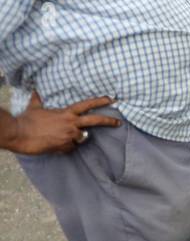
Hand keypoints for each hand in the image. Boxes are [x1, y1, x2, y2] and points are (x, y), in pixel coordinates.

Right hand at [2, 93, 119, 155]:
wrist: (18, 134)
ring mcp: (69, 136)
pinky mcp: (64, 147)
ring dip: (74, 139)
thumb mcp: (34, 108)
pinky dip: (65, 148)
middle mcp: (71, 123)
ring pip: (81, 138)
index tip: (112, 100)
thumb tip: (35, 91)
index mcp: (66, 113)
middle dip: (108, 121)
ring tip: (59, 137)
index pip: (87, 105)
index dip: (100, 101)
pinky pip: (70, 148)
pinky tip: (54, 144)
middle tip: (118, 123)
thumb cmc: (26, 120)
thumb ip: (38, 100)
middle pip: (95, 121)